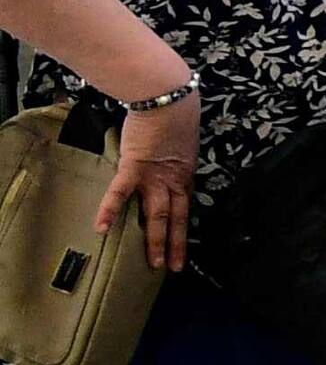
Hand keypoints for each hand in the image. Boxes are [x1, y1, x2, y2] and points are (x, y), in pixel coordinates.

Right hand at [96, 88, 196, 268]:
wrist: (167, 96)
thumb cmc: (172, 114)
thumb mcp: (179, 142)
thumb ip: (172, 157)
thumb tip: (163, 160)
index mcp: (183, 175)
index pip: (184, 209)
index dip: (183, 230)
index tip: (183, 249)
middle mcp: (172, 180)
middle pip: (175, 217)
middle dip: (174, 244)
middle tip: (173, 267)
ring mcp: (154, 176)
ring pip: (157, 213)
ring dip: (155, 239)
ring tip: (153, 262)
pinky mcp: (134, 166)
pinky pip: (121, 192)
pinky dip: (111, 209)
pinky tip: (101, 228)